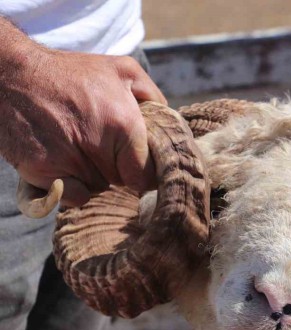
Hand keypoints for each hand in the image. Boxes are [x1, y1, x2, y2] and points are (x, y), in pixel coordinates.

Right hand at [0, 33, 166, 206]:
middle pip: (123, 182)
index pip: (148, 174)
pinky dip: (74, 187)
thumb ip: (153, 96)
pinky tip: (65, 163)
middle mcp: (98, 145)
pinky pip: (75, 196)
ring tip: (80, 146)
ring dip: (96, 176)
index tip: (139, 164)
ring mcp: (69, 161)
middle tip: (101, 145)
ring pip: (100, 189)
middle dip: (118, 169)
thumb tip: (171, 123)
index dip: (145, 172)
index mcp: (123, 124)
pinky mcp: (44, 172)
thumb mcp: (121, 70)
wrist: (10, 74)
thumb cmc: (70, 72)